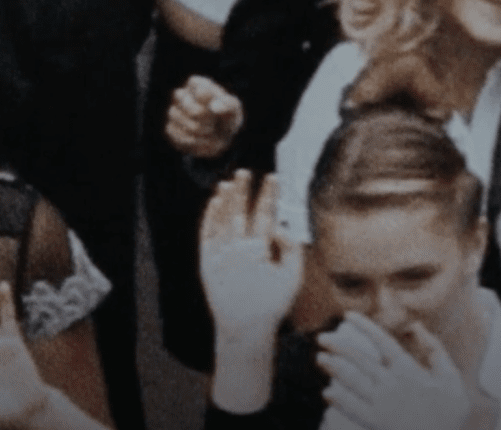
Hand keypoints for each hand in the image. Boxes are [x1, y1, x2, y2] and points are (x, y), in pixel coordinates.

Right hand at [167, 76, 245, 160]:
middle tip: (213, 124)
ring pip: (177, 117)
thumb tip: (213, 107)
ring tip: (209, 133)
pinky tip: (201, 140)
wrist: (220, 138)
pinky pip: (175, 133)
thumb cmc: (227, 117)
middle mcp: (182, 95)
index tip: (214, 108)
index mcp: (198, 84)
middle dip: (202, 116)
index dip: (205, 99)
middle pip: (185, 102)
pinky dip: (190, 140)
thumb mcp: (234, 109)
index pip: (195, 84)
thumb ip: (228, 105)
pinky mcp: (171, 128)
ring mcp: (174, 111)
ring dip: (197, 130)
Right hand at [201, 171, 302, 343]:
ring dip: (227, 201)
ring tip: (231, 182)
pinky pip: (208, 236)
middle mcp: (243, 246)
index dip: (269, 197)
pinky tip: (216, 202)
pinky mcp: (209, 262)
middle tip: (246, 172)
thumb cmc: (273, 305)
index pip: (265, 215)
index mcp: (262, 247)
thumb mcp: (292, 274)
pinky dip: (210, 218)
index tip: (274, 178)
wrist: (250, 328)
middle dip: (245, 192)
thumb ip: (292, 248)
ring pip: (225, 220)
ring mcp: (225, 253)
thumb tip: (281, 225)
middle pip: (243, 213)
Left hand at [317, 314, 474, 429]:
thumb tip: (415, 326)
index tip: (349, 315)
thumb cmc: (449, 412)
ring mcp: (381, 405)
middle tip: (322, 338)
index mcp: (409, 370)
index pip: (382, 341)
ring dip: (334, 368)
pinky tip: (328, 392)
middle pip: (360, 360)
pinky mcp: (375, 423)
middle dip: (339, 347)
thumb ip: (434, 349)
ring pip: (352, 381)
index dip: (364, 326)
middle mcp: (391, 385)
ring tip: (320, 358)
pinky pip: (352, 409)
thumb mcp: (450, 377)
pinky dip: (339, 399)